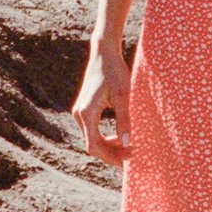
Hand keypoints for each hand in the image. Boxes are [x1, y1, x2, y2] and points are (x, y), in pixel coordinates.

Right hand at [73, 38, 132, 166]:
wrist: (104, 53)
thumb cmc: (115, 72)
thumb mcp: (123, 96)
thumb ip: (124, 120)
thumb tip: (126, 143)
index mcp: (87, 113)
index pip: (94, 146)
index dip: (111, 156)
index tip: (129, 159)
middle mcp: (79, 114)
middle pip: (92, 144)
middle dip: (111, 153)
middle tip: (132, 155)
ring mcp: (80, 112)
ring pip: (92, 138)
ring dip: (108, 146)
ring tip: (128, 147)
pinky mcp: (84, 109)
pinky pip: (92, 130)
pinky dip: (104, 136)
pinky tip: (119, 136)